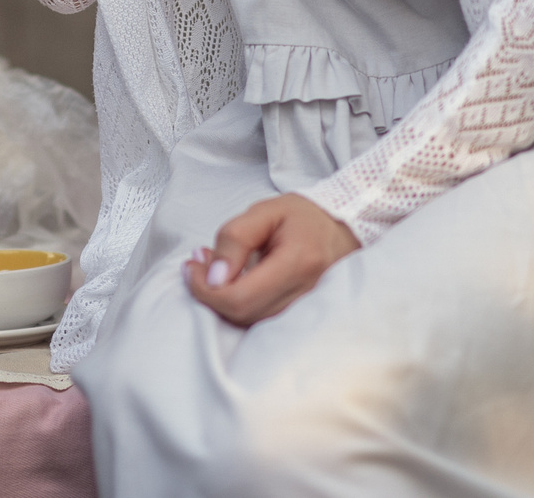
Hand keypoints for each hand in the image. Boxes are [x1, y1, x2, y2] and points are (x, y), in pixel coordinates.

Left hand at [182, 193, 359, 326]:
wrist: (341, 228)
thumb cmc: (302, 216)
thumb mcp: (264, 211)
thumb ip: (235, 239)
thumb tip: (214, 277)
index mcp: (298, 263)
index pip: (241, 298)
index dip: (207, 290)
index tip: (192, 266)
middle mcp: (306, 295)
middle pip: (243, 315)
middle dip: (209, 293)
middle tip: (198, 263)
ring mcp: (306, 311)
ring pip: (249, 322)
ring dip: (221, 300)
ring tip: (213, 267)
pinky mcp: (300, 317)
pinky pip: (260, 321)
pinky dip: (237, 305)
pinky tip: (231, 281)